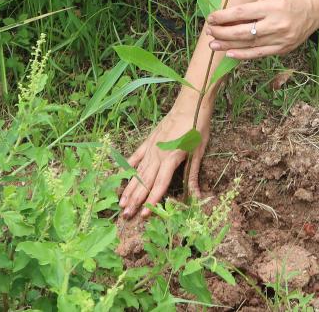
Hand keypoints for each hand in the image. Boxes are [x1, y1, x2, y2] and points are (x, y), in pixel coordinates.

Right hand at [120, 103, 210, 218]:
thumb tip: (196, 197)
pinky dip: (128, 165)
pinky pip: (136, 155)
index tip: (143, 215)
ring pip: (137, 171)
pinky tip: (119, 173)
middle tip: (125, 215)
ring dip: (129, 187)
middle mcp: (158, 155)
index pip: (160, 185)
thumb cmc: (197, 127)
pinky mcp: (149, 140)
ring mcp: (151, 147)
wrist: (190, 103)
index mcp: (171, 158)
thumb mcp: (199, 152)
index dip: (152, 201)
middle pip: (145, 181)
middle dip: (135, 200)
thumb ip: (193, 175)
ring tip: (121, 202)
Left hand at [205, 0, 318, 59]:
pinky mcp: (283, 49)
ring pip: (249, 45)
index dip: (224, 17)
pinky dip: (243, 54)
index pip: (242, 13)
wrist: (317, 7)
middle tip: (209, 31)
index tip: (211, 18)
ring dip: (228, 45)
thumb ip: (252, 9)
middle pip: (243, 32)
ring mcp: (281, 39)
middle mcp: (277, 24)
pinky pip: (259, 53)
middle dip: (223, 32)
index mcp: (273, 7)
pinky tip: (230, 53)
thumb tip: (229, 19)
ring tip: (213, 44)